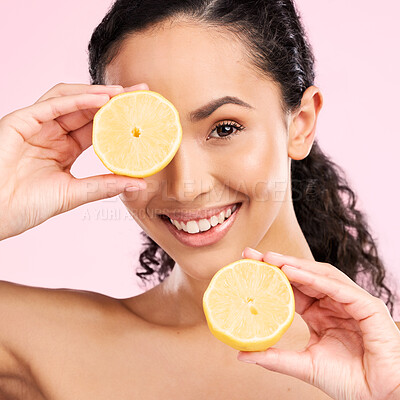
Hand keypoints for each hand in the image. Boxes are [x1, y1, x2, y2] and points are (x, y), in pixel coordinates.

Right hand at [0, 83, 148, 239]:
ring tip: (123, 93)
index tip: (142, 113)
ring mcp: (36, 125)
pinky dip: (76, 100)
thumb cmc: (26, 206)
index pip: (97, 127)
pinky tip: (100, 99)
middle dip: (114, 99)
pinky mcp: (20, 122)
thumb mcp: (73, 194)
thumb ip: (104, 186)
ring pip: (69, 99)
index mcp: (64, 148)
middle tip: (140, 92)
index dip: (119, 118)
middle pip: (87, 108)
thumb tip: (138, 182)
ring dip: (97, 94)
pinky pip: (51, 105)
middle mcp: (52, 133)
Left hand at [237, 248, 399, 399]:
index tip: (248, 266)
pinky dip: (314, 278)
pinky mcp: (366, 305)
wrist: (380, 399)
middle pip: (303, 275)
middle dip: (278, 263)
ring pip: (320, 275)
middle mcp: (333, 303)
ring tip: (270, 259)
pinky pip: (338, 288)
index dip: (272, 275)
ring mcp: (350, 302)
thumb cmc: (349, 381)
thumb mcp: (304, 365)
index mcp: (319, 313)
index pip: (292, 287)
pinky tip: (291, 271)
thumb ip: (275, 358)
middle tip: (253, 255)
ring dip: (294, 265)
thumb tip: (243, 353)